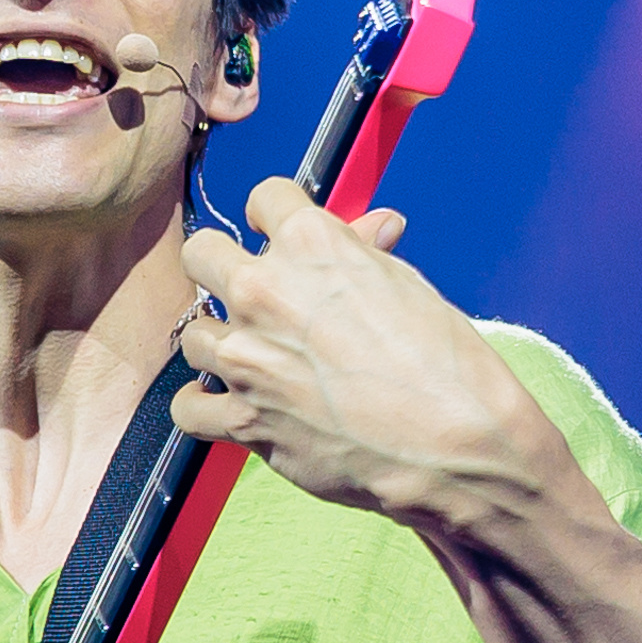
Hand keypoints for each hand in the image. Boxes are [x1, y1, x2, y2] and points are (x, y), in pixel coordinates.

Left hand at [172, 176, 559, 532]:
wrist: (454, 444)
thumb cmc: (445, 364)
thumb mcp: (409, 287)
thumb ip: (368, 253)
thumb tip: (374, 225)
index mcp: (311, 245)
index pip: (265, 198)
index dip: (276, 218)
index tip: (282, 238)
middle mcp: (266, 292)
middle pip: (202, 253)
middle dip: (221, 267)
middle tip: (247, 293)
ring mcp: (247, 357)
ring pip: (193, 334)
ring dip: (218, 343)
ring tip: (250, 360)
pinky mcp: (243, 418)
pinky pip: (187, 408)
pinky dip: (202, 409)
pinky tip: (227, 407)